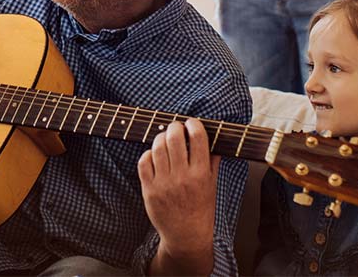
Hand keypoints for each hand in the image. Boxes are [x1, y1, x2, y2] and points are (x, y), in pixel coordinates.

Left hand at [140, 119, 218, 274]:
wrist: (186, 235)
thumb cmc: (201, 209)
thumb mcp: (212, 185)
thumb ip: (212, 162)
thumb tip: (213, 139)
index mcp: (201, 174)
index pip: (198, 139)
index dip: (194, 125)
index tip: (192, 123)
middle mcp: (182, 178)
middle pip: (174, 138)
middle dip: (175, 127)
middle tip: (176, 128)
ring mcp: (164, 184)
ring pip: (157, 147)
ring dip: (160, 138)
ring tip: (164, 139)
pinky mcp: (149, 189)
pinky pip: (144, 162)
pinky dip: (148, 154)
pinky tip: (154, 155)